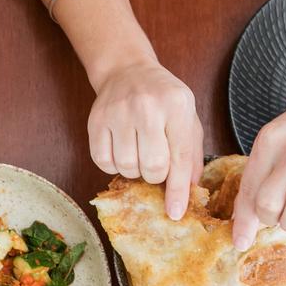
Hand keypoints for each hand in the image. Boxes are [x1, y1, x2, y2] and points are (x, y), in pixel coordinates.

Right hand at [88, 61, 203, 220]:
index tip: (175, 214)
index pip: (179, 157)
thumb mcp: (187, 117)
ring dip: (134, 170)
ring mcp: (118, 114)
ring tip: (137, 153)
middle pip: (152, 167)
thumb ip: (190, 152)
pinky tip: (121, 150)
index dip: (178, 190)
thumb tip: (190, 190)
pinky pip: (104, 162)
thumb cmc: (162, 99)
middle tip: (155, 164)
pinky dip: (113, 165)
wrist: (127, 71)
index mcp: (177, 105)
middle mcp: (147, 108)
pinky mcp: (96, 122)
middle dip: (155, 176)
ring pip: (127, 168)